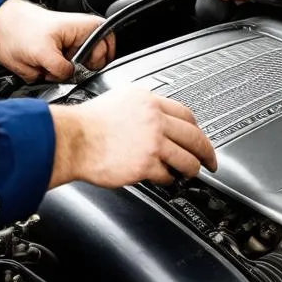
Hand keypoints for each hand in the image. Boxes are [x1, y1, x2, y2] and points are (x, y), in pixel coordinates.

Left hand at [0, 0, 115, 80]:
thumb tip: (69, 78)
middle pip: (95, 65)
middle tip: (63, 66)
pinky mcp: (58, 59)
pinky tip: (42, 68)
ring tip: (49, 66)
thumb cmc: (18, 29)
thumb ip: (62, 69)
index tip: (81, 65)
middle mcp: (81, 38)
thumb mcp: (42, 53)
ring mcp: (70, 49)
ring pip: (77, 73)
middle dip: (78, 71)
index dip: (94, 63)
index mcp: (86, 28)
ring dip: (62, 75)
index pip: (106, 51)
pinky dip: (52, 76)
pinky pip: (62, 76)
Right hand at [49, 85, 217, 188]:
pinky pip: (167, 175)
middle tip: (210, 160)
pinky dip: (168, 180)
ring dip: (191, 169)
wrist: (71, 139)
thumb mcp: (118, 100)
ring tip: (189, 174)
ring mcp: (153, 141)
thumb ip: (141, 109)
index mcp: (148, 101)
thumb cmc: (86, 124)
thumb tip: (154, 119)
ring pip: (187, 159)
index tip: (199, 137)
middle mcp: (154, 119)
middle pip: (194, 136)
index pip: (185, 114)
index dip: (196, 129)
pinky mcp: (146, 163)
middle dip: (207, 152)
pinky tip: (165, 180)